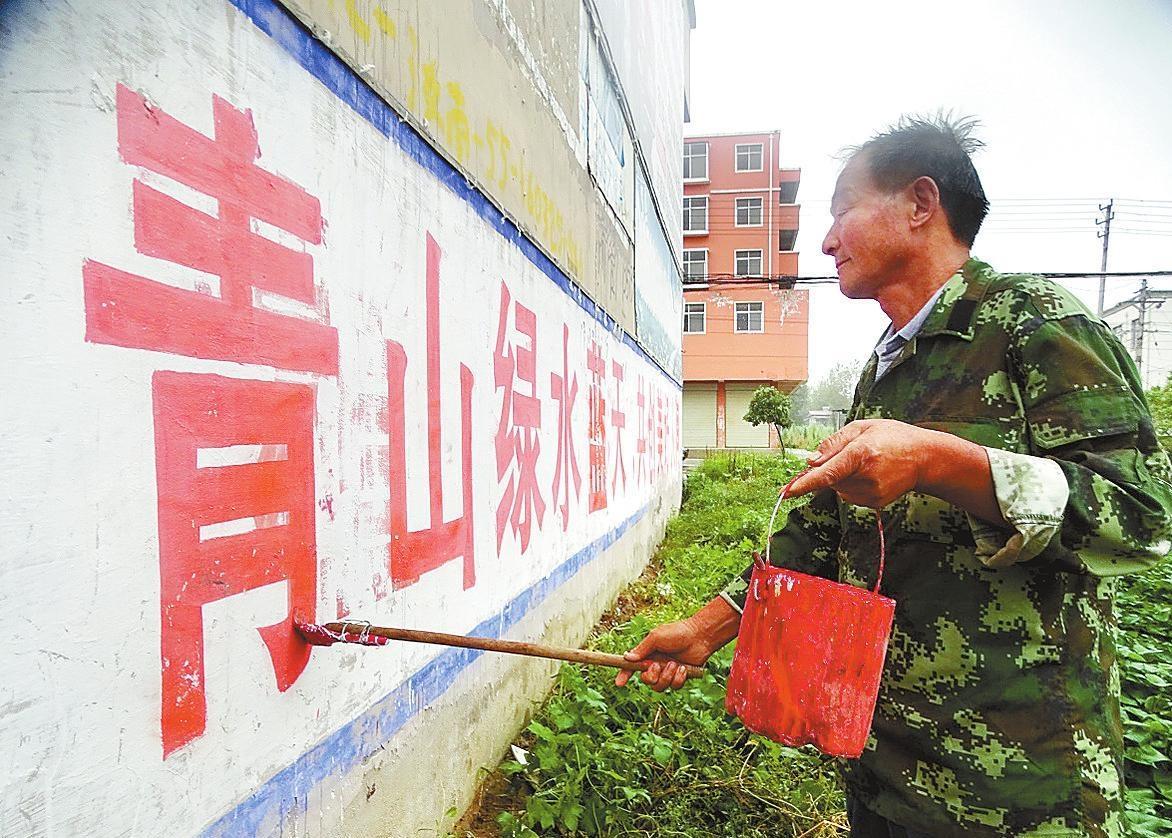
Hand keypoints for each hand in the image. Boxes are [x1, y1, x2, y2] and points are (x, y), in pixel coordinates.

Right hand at [615, 597, 740, 690]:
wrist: (700, 637)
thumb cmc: (677, 633)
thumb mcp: (656, 637)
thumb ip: (642, 649)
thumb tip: (628, 658)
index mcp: (648, 654)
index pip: (632, 667)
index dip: (624, 675)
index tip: (619, 683)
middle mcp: (656, 664)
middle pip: (646, 680)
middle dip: (651, 676)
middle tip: (658, 665)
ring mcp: (668, 672)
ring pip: (659, 687)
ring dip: (666, 677)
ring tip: (674, 665)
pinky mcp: (679, 677)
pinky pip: (674, 687)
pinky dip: (678, 678)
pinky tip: (684, 668)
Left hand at [785, 419, 1002, 523]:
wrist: (925, 458)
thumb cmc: (893, 437)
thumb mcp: (863, 427)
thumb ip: (834, 443)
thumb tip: (811, 461)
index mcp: (862, 453)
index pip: (827, 472)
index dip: (805, 483)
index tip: (787, 491)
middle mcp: (866, 476)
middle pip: (830, 479)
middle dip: (830, 469)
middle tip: (851, 455)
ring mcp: (873, 493)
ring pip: (839, 488)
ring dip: (843, 477)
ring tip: (867, 463)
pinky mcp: (875, 503)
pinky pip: (850, 495)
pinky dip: (853, 485)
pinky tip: (871, 475)